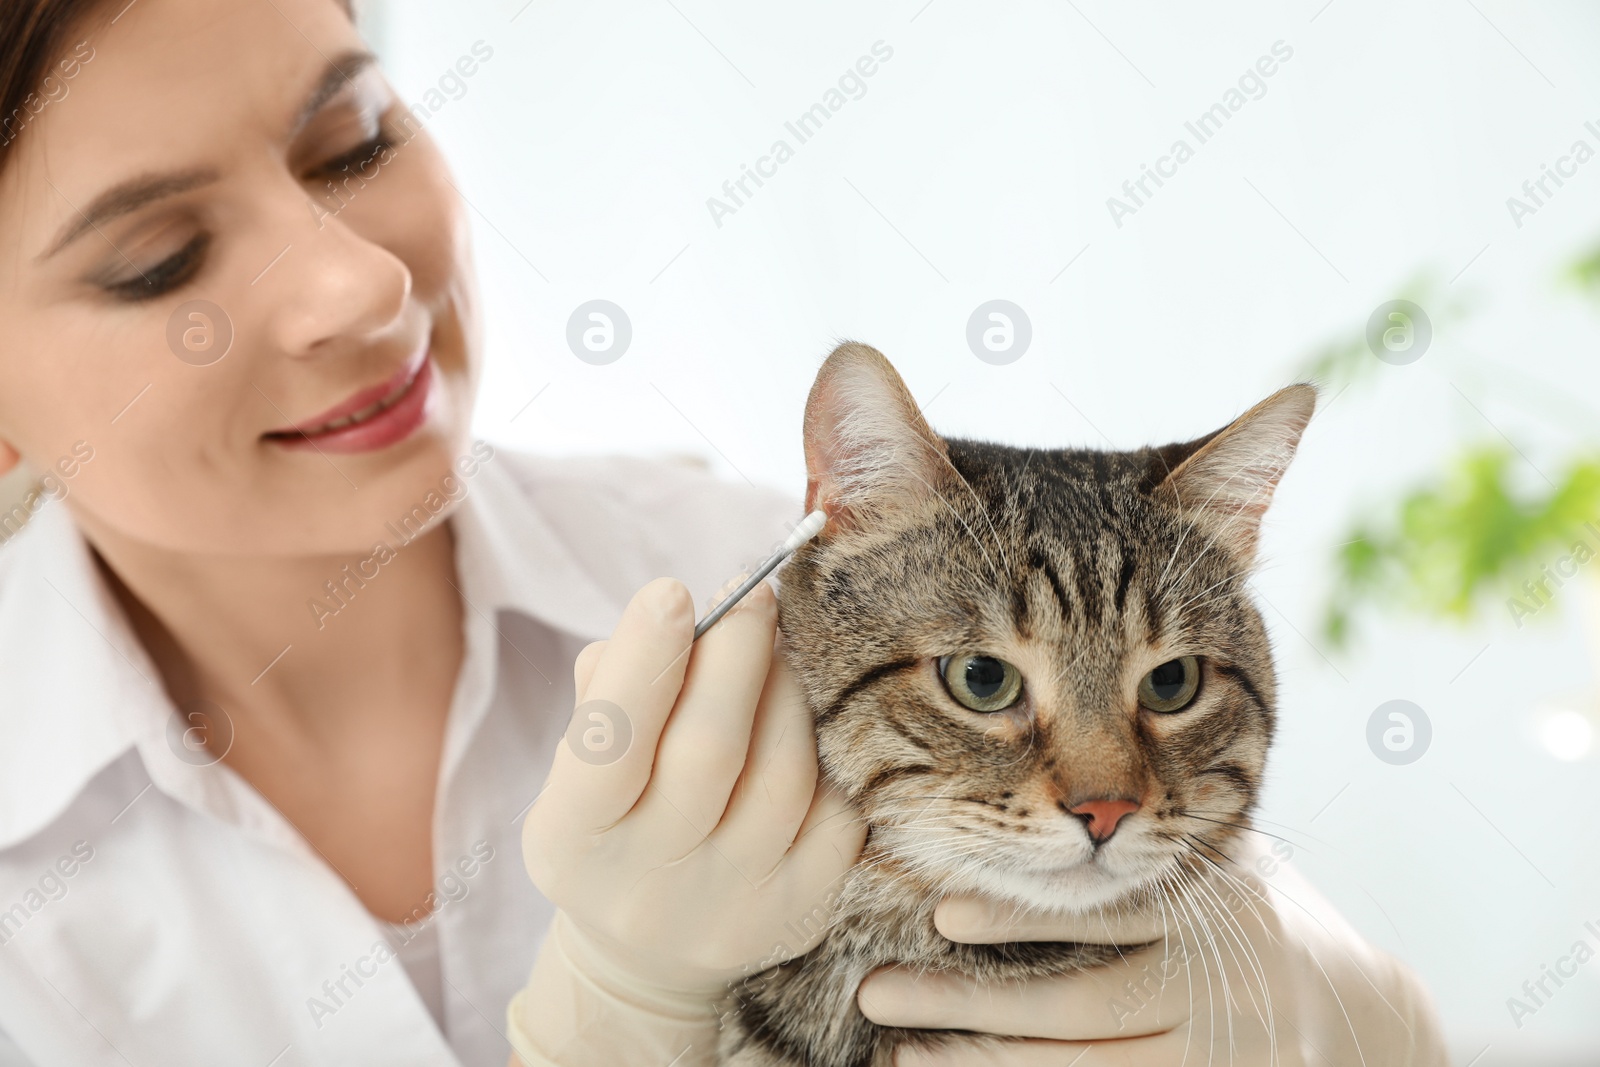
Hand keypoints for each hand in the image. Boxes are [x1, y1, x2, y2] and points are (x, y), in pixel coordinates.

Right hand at [521, 576, 866, 1000]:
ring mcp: (731, 905)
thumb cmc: (614, 821)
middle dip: (736, 655)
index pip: (609, 744)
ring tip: (778, 653)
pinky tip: (807, 722)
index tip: (671, 590)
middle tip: (753, 596)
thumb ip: (612, 690)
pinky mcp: (799, 912)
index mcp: (571, 837)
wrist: (646, 955)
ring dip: (788, 693)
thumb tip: (678, 615)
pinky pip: (835, 813)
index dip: (643, 663)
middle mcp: (647, 881)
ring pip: (783, 775)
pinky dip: (827, 753)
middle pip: (709, 751)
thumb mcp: (578, 768)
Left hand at [856, 835, 1447, 1065]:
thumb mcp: (1233, 865)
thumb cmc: (1271, 920)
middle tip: (880, 990)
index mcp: (1220, 907)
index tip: (942, 912)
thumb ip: (1160, 835)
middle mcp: (1221, 986)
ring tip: (901, 1052)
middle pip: (1077, 1004)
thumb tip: (1049, 804)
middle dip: (971, 1003)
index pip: (1107, 912)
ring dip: (984, 1066)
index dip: (1023, 915)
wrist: (1370, 1022)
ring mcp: (1221, 1056)